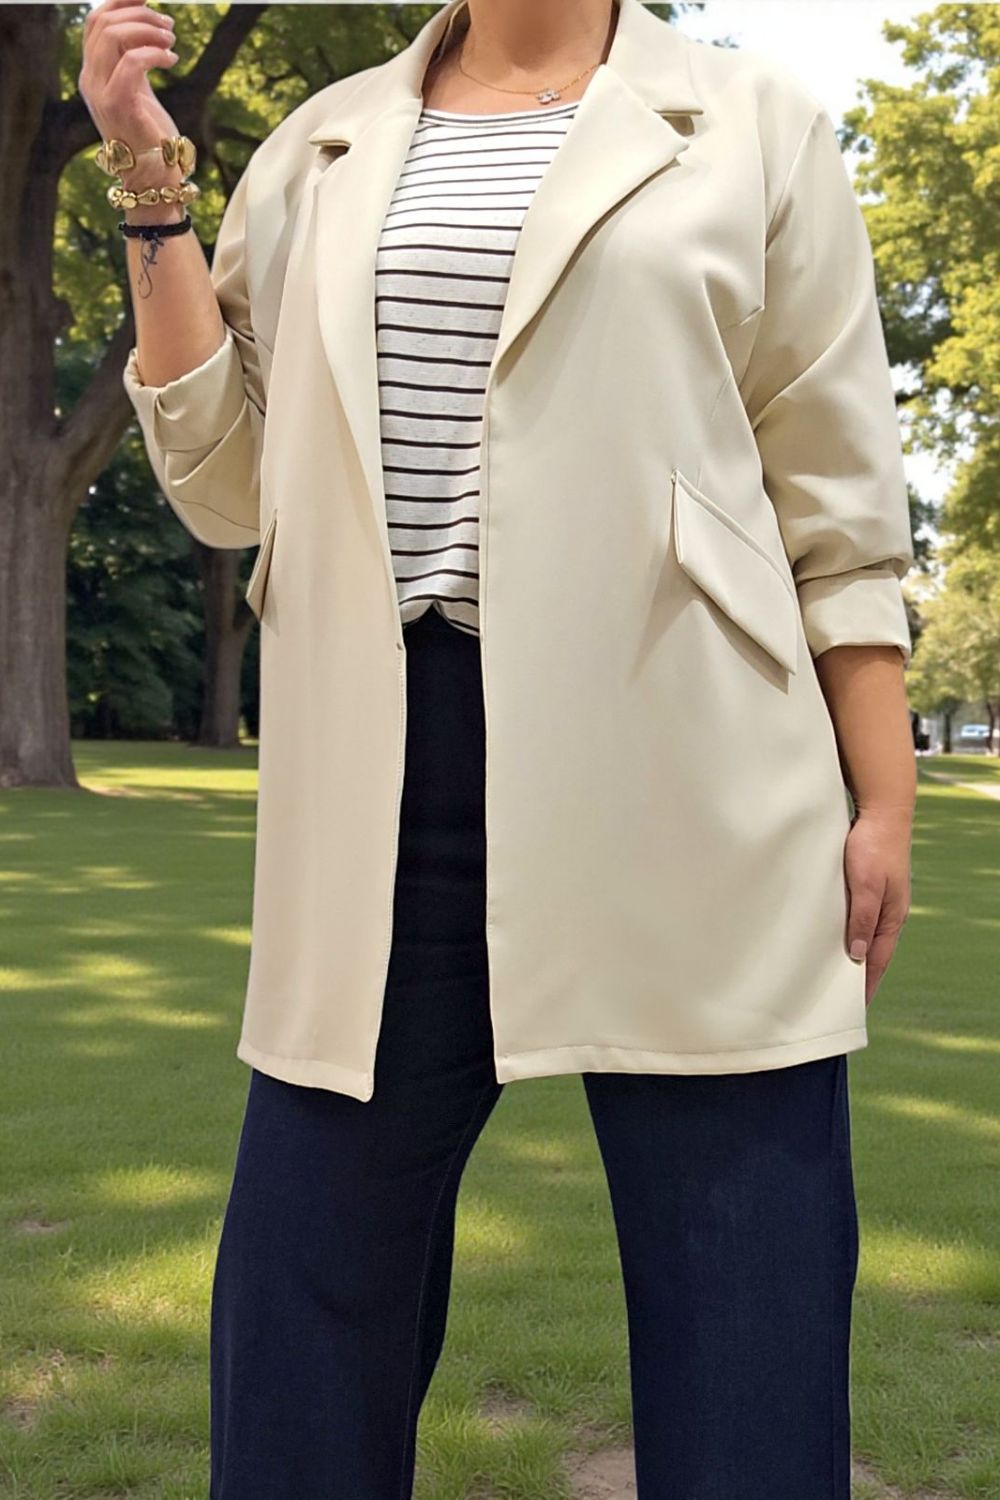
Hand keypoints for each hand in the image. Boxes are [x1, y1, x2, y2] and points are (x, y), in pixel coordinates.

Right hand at [78, 0, 180, 161]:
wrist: (151, 175)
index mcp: (93, 71)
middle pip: (103, 22)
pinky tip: (172, 60)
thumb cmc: (149, 132)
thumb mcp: (139, 85)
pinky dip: (155, 53)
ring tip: (171, 41)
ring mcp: (99, 91)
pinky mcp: (117, 104)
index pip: (96, 21)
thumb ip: (135, 53)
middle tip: (169, 26)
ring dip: (147, 30)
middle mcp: (90, 78)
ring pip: (112, 35)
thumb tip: (146, 17)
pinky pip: (132, 62)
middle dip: (139, 14)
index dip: (121, 2)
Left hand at [843, 806, 911, 1006]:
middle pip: (870, 951)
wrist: (881, 811)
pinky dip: (844, 929)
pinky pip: (854, 916)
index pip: (878, 961)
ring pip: (861, 933)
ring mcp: (877, 899)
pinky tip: (828, 933)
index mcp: (892, 917)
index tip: (853, 1007)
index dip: (866, 984)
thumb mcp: (867, 885)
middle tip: (836, 996)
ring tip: (828, 971)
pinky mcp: (866, 885)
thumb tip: (856, 955)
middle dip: (856, 974)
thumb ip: (862, 919)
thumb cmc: (874, 847)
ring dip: (848, 952)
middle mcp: (887, 912)